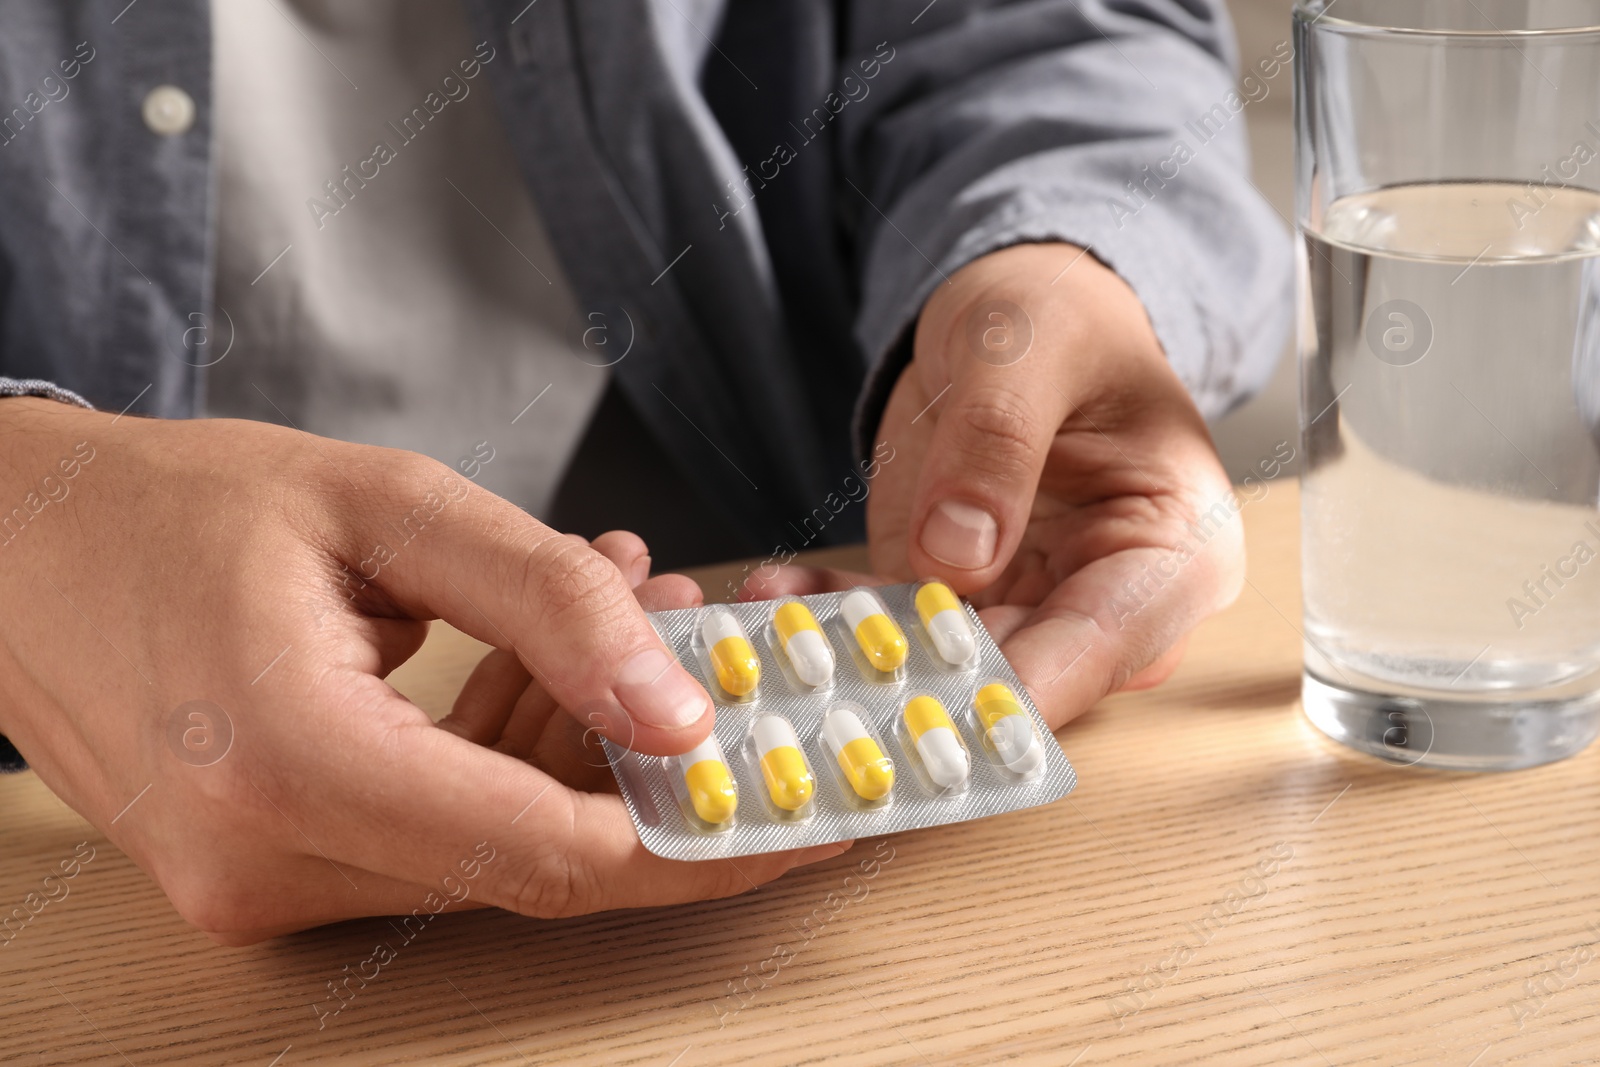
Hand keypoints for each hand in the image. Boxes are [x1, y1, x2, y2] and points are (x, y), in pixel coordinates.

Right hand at [0, 399, 846, 943]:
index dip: (701, 840)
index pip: (554, 852)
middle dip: (654, 770)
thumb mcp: (388, 507)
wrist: (19, 550)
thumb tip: (681, 710)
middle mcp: (272, 865)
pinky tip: (536, 661)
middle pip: (539, 860)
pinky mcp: (266, 875)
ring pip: (496, 848)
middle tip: (724, 663)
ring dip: (581, 747)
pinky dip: (509, 760)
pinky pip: (437, 837)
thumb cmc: (181, 506)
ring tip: (626, 615)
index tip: (809, 811)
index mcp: (295, 767)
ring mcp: (261, 888)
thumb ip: (548, 603)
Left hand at [752, 244, 1244, 726]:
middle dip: (927, 697)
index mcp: (1177, 548)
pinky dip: (828, 616)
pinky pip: (888, 625)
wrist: (1016, 312)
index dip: (1033, 687)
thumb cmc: (1061, 316)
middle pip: (1026, 678)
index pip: (1111, 638)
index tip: (955, 720)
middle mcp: (1107, 602)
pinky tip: (771, 594)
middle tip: (833, 692)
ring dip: (859, 661)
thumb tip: (958, 552)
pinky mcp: (951, 597)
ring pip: (945, 669)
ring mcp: (1025, 607)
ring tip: (771, 642)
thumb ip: (999, 440)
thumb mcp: (1029, 347)